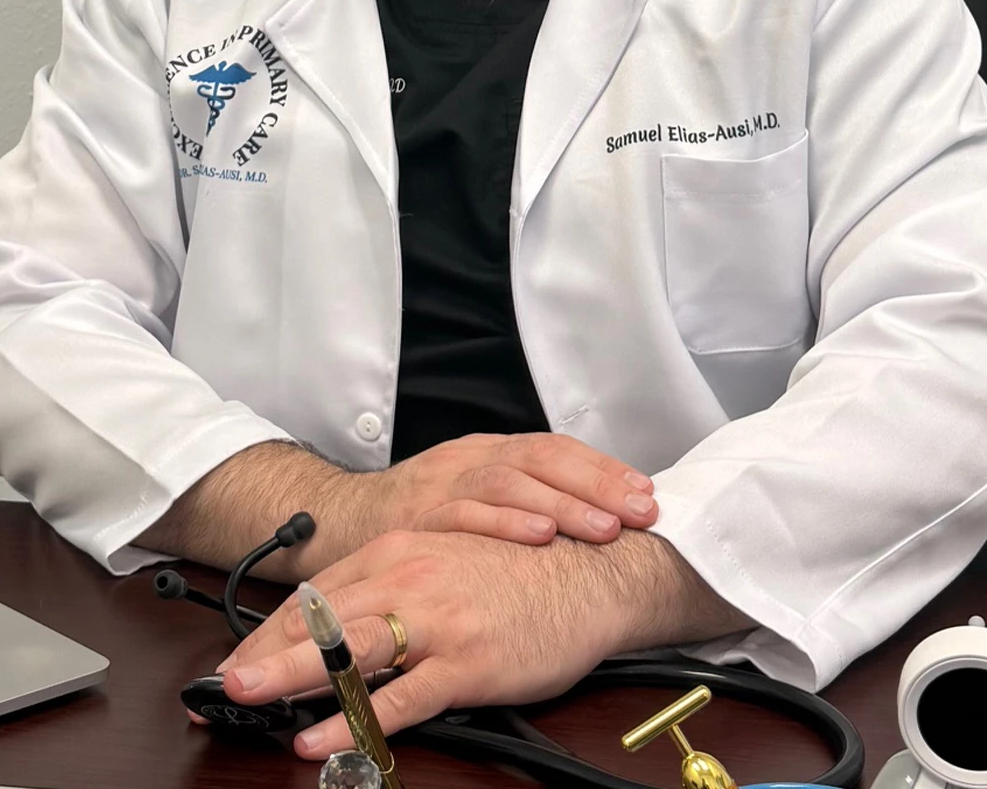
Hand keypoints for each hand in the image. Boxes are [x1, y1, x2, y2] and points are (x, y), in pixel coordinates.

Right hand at [139, 433, 656, 577]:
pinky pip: (464, 514)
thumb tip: (598, 518)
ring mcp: (441, 484)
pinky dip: (503, 522)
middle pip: (544, 460)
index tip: (648, 496)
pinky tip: (537, 536)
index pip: (557, 450)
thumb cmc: (418, 521)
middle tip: (642, 511)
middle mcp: (470, 458)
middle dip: (598, 485)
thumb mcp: (474, 501)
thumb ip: (525, 503)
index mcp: (489, 452)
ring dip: (563, 503)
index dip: (605, 470)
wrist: (337, 524)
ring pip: (512, 482)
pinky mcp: (415, 517)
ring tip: (605, 527)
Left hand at [216, 530, 638, 757]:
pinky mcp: (465, 664)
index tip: (238, 659)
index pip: (319, 594)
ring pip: (347, 652)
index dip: (271, 631)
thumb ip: (397, 586)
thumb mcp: (450, 560)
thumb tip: (345, 624)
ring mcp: (437, 622)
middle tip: (220, 686)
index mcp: (402, 552)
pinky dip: (354, 721)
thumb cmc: (524, 571)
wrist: (597, 575)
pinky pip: (397, 699)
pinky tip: (321, 738)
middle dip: (264, 656)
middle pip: (321, 621)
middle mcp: (411, 579)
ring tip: (246, 700)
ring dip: (290, 678)